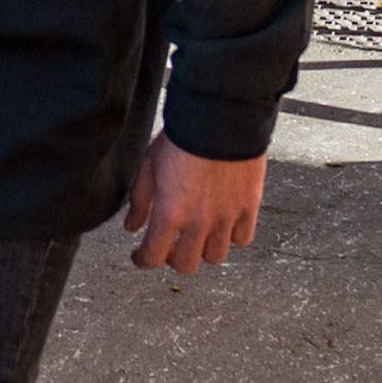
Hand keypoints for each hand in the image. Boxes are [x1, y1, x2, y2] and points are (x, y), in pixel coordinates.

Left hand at [126, 138, 265, 272]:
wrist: (220, 117)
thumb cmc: (183, 138)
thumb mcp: (149, 166)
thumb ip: (140, 201)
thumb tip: (132, 226)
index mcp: (170, 213)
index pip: (153, 257)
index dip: (143, 260)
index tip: (141, 256)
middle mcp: (199, 222)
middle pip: (186, 265)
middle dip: (174, 258)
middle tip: (171, 245)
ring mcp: (226, 217)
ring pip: (215, 256)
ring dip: (203, 249)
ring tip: (198, 234)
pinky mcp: (249, 207)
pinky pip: (243, 238)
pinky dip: (232, 236)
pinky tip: (223, 224)